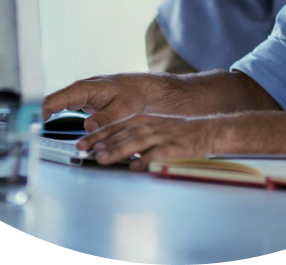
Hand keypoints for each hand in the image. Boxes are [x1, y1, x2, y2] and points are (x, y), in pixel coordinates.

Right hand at [42, 72, 183, 132]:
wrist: (144, 89)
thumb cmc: (134, 95)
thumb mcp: (123, 108)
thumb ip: (105, 118)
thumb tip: (88, 127)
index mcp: (84, 89)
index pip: (53, 101)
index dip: (39, 114)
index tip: (32, 130)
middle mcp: (79, 91)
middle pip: (51, 104)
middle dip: (40, 118)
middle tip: (32, 138)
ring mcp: (80, 95)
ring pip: (58, 106)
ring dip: (48, 119)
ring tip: (39, 138)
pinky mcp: (84, 102)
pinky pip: (66, 109)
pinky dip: (58, 118)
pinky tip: (53, 132)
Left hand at [77, 114, 226, 171]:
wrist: (204, 130)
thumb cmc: (175, 132)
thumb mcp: (152, 127)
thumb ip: (131, 134)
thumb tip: (107, 146)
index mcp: (142, 119)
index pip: (115, 126)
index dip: (97, 134)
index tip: (81, 143)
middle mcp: (148, 125)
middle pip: (121, 133)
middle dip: (102, 142)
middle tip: (85, 150)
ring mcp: (160, 135)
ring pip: (135, 142)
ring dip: (117, 150)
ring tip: (103, 158)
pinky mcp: (173, 147)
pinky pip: (156, 154)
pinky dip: (145, 160)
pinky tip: (134, 167)